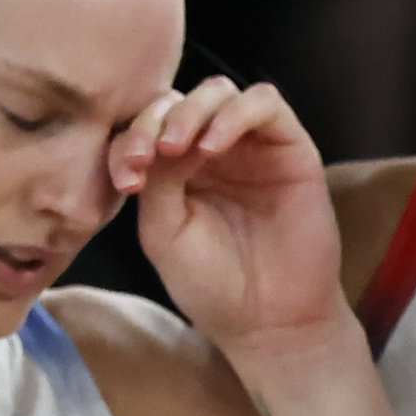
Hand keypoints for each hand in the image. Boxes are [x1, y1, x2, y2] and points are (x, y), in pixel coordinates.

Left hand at [119, 81, 341, 363]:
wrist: (267, 322)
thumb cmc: (212, 284)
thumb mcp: (164, 231)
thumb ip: (157, 179)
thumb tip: (162, 137)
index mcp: (176, 170)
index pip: (148, 127)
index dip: (130, 139)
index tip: (125, 178)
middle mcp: (213, 151)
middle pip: (180, 100)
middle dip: (156, 119)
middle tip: (149, 155)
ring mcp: (252, 147)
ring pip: (220, 92)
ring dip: (192, 110)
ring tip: (178, 148)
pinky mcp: (290, 148)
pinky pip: (266, 103)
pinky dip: (235, 113)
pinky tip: (213, 146)